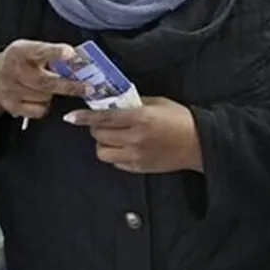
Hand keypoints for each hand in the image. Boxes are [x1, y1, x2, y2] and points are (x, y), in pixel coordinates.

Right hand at [0, 40, 86, 121]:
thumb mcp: (34, 49)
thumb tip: (80, 61)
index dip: (54, 52)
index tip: (71, 53)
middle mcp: (12, 70)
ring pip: (44, 97)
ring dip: (56, 94)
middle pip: (44, 81)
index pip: (38, 50)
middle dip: (69, 86)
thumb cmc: (24, 60)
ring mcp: (10, 90)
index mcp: (20, 51)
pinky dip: (46, 106)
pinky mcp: (11, 106)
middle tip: (88, 88)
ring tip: (55, 87)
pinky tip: (43, 98)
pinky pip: (38, 111)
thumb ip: (54, 54)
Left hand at [64, 97, 202, 173]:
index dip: (84, 117)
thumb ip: (136, 103)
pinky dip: (115, 154)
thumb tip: (116, 102)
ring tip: (114, 137)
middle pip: (99, 135)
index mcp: (140, 118)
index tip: (71, 117)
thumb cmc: (182, 120)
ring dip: (104, 143)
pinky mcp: (138, 168)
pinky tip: (126, 147)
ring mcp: (136, 155)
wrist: (199, 144)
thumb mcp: (159, 103)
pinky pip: (115, 162)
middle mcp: (135, 138)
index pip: (104, 117)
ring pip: (102, 152)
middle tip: (103, 123)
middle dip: (96, 127)